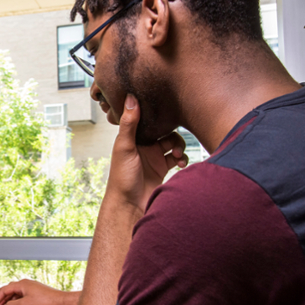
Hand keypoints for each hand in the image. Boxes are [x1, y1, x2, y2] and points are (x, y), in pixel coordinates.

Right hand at [0, 279, 78, 304]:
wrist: (62, 304)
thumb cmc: (47, 303)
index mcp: (22, 284)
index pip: (3, 290)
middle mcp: (26, 284)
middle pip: (9, 291)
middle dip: (1, 300)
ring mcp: (32, 289)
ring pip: (15, 294)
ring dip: (8, 302)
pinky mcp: (37, 294)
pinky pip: (22, 297)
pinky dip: (16, 302)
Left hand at [106, 94, 187, 213]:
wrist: (130, 206)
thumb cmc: (122, 178)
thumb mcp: (124, 147)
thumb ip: (129, 123)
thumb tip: (130, 98)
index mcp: (132, 138)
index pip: (147, 120)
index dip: (157, 115)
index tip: (168, 110)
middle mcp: (143, 146)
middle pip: (164, 131)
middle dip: (173, 133)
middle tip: (174, 141)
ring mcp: (153, 157)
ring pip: (173, 143)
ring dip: (179, 146)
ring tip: (178, 154)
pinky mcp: (162, 169)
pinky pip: (177, 158)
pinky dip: (182, 158)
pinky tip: (181, 163)